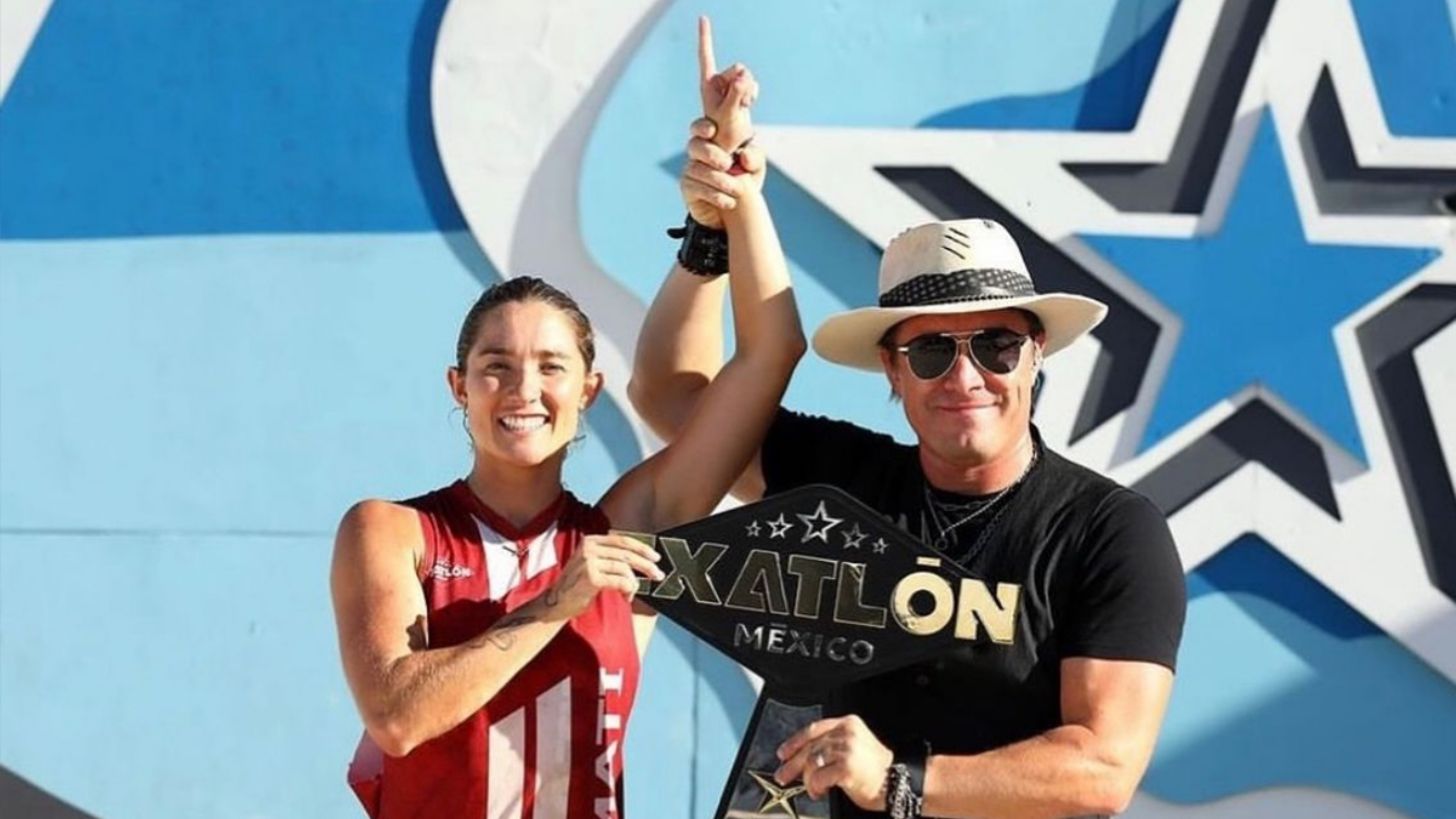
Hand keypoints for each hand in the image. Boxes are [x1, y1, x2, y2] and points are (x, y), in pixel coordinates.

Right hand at [548, 533, 664, 617]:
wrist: (556, 603)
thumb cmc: (578, 587)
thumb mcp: (593, 564)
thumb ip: (611, 557)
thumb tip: (641, 559)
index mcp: (590, 541)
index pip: (622, 540)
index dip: (642, 548)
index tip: (655, 557)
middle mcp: (589, 547)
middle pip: (626, 553)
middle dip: (646, 565)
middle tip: (658, 575)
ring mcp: (588, 561)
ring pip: (625, 568)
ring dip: (634, 583)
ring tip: (631, 594)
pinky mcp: (590, 577)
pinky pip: (620, 581)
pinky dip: (628, 590)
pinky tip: (626, 597)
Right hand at [680, 119, 766, 228]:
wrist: (736, 205)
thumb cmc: (744, 176)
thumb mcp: (755, 167)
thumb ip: (754, 157)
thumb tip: (744, 156)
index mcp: (712, 139)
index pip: (700, 127)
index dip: (702, 127)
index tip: (712, 132)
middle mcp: (698, 152)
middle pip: (695, 145)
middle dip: (711, 154)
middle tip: (727, 164)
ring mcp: (690, 169)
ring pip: (697, 169)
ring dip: (719, 180)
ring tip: (738, 190)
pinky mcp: (688, 188)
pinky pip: (696, 188)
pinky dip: (715, 196)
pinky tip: (730, 202)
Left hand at [697, 16, 756, 153]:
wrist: (730, 149)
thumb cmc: (723, 136)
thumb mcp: (729, 114)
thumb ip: (736, 94)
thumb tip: (744, 76)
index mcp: (708, 85)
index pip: (706, 57)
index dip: (705, 37)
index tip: (703, 18)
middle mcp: (718, 84)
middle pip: (737, 68)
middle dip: (743, 83)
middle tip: (741, 103)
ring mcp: (729, 89)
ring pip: (746, 76)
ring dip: (750, 90)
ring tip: (743, 108)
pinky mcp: (739, 94)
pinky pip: (752, 84)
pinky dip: (753, 93)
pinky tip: (748, 105)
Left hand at [775, 715, 893, 809]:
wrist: (899, 782)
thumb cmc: (877, 770)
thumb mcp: (856, 746)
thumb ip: (833, 744)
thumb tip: (805, 757)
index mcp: (848, 723)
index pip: (814, 728)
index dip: (795, 741)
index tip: (783, 752)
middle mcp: (846, 733)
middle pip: (809, 746)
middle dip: (792, 764)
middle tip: (782, 775)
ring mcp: (846, 749)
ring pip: (811, 762)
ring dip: (807, 780)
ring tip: (812, 789)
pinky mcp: (846, 767)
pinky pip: (818, 777)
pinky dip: (815, 787)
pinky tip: (819, 791)